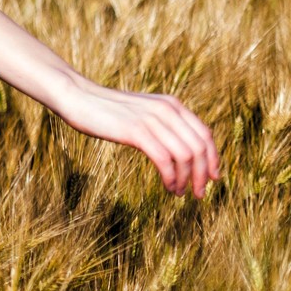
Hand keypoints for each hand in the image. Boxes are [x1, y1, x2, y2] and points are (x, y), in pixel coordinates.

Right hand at [54, 80, 219, 196]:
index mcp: (171, 104)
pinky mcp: (136, 131)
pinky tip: (168, 187)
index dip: (213, 158)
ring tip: (181, 193)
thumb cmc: (104, 109)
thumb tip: (177, 147)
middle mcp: (167, 109)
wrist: (77, 96)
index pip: (205, 134)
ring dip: (188, 179)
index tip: (214, 177)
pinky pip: (165, 159)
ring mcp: (151, 119)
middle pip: (199, 147)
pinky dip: (171, 177)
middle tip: (199, 193)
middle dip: (204, 174)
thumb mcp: (141, 112)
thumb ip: (160, 123)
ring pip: (186, 155)